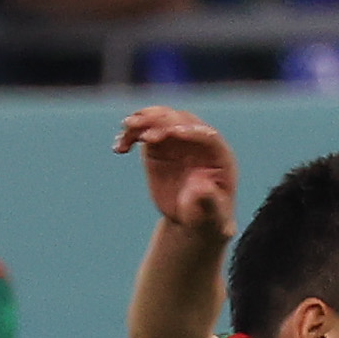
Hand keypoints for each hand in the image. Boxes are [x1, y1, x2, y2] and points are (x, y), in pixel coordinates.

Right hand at [117, 105, 238, 235]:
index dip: (192, 132)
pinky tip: (119, 148)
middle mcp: (198, 140)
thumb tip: (201, 186)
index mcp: (219, 155)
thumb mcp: (213, 216)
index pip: (207, 136)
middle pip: (181, 120)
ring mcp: (176, 139)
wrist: (192, 218)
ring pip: (159, 119)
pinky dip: (129, 136)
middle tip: (146, 134)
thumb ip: (209, 202)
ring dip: (143, 120)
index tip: (174, 132)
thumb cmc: (209, 218)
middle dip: (164, 123)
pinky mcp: (157, 145)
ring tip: (128, 128)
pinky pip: (142, 132)